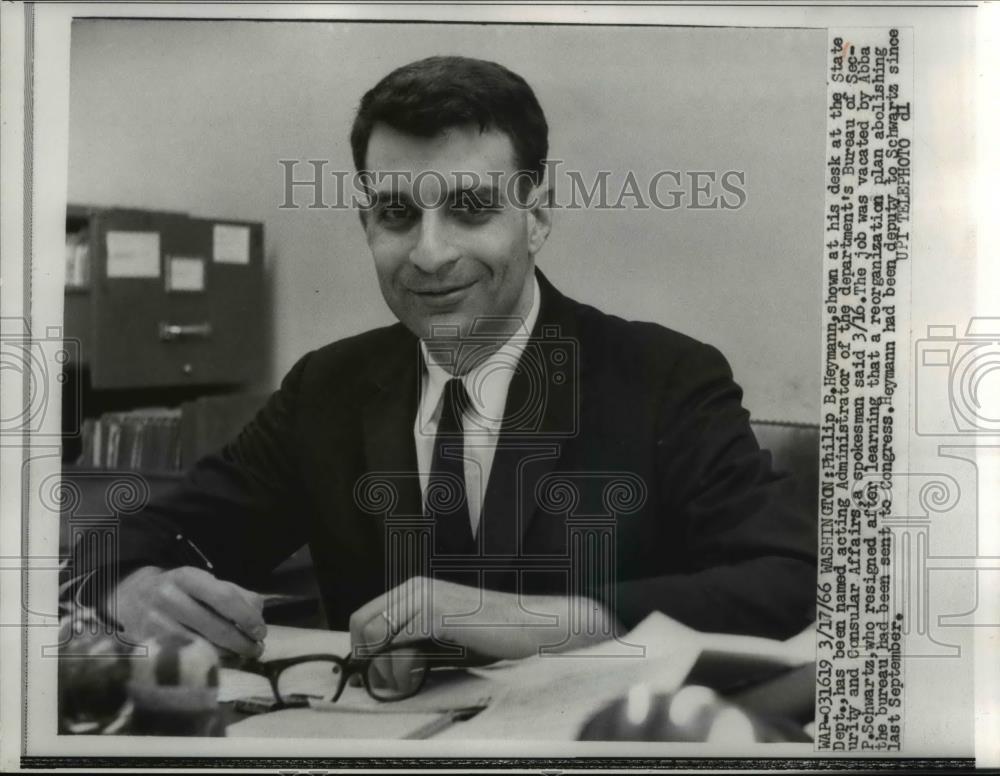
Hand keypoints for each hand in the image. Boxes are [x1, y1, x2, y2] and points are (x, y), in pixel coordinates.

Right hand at [110, 566, 266, 657]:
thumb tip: (258, 611)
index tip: (261, 630)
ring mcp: (156, 623)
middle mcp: (168, 598)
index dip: (247, 617)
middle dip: (243, 642)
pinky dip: (210, 660)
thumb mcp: (204, 582)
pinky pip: (188, 658)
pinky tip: (221, 659)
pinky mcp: (149, 645)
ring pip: (203, 646)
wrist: (132, 598)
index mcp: (186, 577)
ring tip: (243, 655)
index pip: (224, 597)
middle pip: (216, 627)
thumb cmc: (180, 591)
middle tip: (257, 649)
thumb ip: (235, 593)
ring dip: (229, 655)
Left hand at [349, 576, 618, 663]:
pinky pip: (400, 644)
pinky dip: (402, 667)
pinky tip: (419, 676)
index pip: (362, 618)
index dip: (362, 649)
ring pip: (376, 637)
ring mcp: (424, 598)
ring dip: (386, 669)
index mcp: (413, 590)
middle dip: (369, 661)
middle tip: (392, 682)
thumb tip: (379, 662)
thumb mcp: (442, 633)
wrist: (530, 624)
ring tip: (409, 683)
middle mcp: (414, 588)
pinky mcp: (437, 614)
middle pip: (361, 626)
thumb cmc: (490, 634)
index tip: (377, 673)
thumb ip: (412, 638)